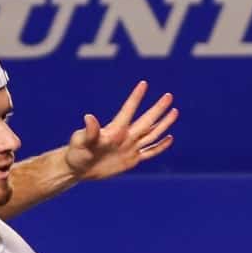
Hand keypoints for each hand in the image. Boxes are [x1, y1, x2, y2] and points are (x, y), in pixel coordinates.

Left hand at [62, 80, 177, 181]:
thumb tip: (88, 117)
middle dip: (157, 109)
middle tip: (168, 96)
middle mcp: (125, 136)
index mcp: (114, 130)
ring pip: (151, 134)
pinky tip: (169, 137)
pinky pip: (150, 152)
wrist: (78, 168)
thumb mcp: (81, 141)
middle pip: (146, 121)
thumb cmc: (77, 152)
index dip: (135, 98)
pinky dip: (160, 146)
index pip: (128, 111)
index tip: (143, 83)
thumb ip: (89, 131)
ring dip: (163, 123)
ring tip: (174, 111)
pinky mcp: (132, 160)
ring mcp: (130, 148)